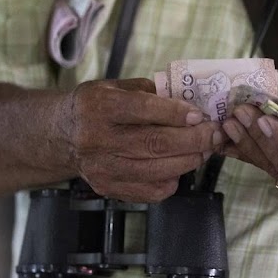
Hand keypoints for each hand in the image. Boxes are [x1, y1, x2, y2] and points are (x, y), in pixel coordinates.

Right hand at [60, 78, 221, 201]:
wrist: (63, 134)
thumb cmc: (98, 106)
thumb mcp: (116, 86)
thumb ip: (150, 91)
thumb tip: (191, 102)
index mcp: (98, 106)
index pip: (144, 110)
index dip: (177, 114)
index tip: (200, 116)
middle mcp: (96, 138)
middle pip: (155, 144)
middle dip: (193, 140)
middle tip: (214, 134)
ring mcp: (100, 167)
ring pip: (156, 170)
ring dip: (189, 161)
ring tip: (205, 150)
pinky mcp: (106, 188)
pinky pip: (150, 191)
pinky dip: (172, 180)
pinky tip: (180, 167)